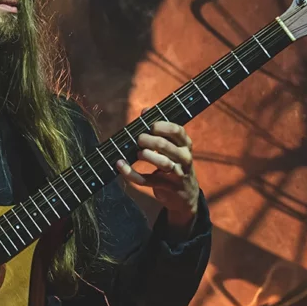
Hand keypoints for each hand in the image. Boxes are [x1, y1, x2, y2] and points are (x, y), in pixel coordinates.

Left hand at [115, 112, 199, 236]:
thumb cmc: (175, 164)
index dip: (161, 125)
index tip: (149, 125)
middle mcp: (184, 158)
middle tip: (138, 139)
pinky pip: (147, 180)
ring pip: (162, 163)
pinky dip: (131, 173)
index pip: (177, 130)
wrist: (185, 195)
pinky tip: (120, 165)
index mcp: (186, 145)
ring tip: (138, 153)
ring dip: (145, 156)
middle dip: (148, 140)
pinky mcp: (166, 187)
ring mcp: (177, 174)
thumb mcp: (173, 147)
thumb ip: (160, 129)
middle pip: (165, 146)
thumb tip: (145, 110)